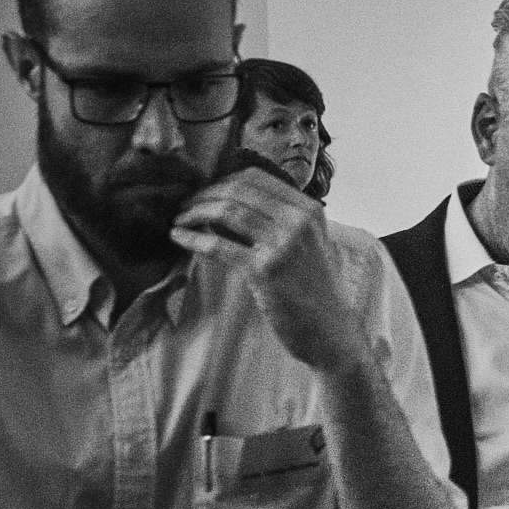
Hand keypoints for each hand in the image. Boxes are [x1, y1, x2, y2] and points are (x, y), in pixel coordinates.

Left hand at [171, 168, 364, 372]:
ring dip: (194, 213)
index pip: (257, 177)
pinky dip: (192, 238)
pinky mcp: (264, 269)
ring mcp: (283, 243)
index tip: (204, 193)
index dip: (222, 180)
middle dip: (203, 195)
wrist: (330, 331)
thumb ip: (279, 222)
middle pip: (238, 190)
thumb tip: (229, 205)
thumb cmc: (315, 291)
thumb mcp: (307, 244)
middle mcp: (298, 220)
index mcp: (309, 209)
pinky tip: (177, 237)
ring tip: (178, 220)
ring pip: (227, 211)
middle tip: (183, 206)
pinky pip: (218, 245)